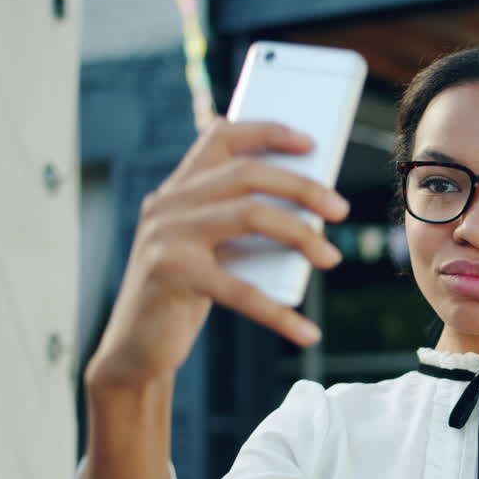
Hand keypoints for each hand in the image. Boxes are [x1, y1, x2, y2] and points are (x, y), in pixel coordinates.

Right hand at [87, 119, 347, 385]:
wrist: (136, 347)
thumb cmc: (186, 292)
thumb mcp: (208, 247)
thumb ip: (239, 221)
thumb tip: (311, 207)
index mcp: (179, 189)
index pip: (221, 138)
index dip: (267, 132)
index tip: (311, 143)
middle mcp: (168, 203)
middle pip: (247, 174)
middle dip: (302, 187)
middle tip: (341, 209)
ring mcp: (166, 236)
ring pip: (250, 215)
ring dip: (301, 235)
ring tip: (331, 258)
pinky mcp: (171, 276)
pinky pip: (240, 290)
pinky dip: (279, 314)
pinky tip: (306, 331)